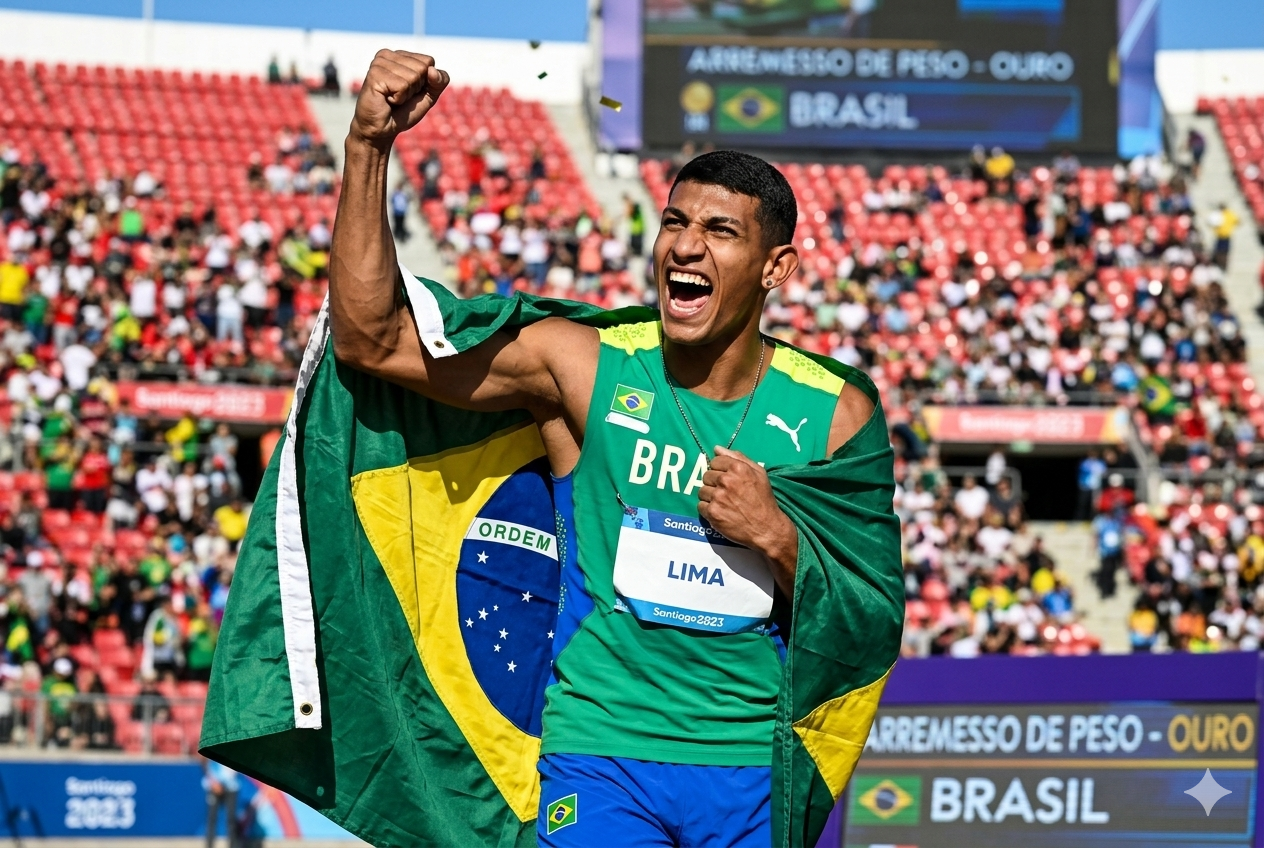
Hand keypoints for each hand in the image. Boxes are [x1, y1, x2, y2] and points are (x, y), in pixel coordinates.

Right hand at [350, 50, 449, 149]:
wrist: (381, 130)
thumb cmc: (402, 111)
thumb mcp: (428, 96)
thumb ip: (439, 81)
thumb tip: (432, 70)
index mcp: (399, 55)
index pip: (429, 61)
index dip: (425, 82)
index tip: (409, 91)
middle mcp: (387, 55)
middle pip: (422, 68)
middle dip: (416, 88)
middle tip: (399, 96)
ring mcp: (379, 63)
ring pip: (413, 76)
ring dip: (406, 95)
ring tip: (391, 98)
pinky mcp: (374, 74)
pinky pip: (402, 86)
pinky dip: (398, 99)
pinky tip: (386, 100)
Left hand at [697, 447, 797, 593]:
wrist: (767, 528)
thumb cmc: (764, 499)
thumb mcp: (758, 473)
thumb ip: (738, 458)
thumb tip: (717, 448)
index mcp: (737, 468)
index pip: (715, 461)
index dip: (720, 470)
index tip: (727, 479)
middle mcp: (726, 480)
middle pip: (706, 476)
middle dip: (714, 483)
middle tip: (726, 493)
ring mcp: (718, 497)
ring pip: (702, 491)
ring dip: (710, 497)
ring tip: (724, 503)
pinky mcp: (713, 513)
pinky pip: (700, 506)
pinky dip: (708, 510)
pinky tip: (721, 512)